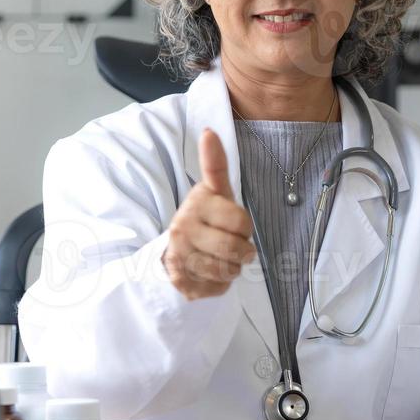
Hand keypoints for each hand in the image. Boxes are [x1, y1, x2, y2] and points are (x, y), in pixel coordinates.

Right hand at [162, 128, 257, 299]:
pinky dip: (220, 284)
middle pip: (236, 249)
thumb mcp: (215, 191)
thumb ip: (215, 164)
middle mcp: (182, 228)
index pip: (241, 221)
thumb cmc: (205, 218)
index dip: (245, 227)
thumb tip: (209, 131)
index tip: (234, 223)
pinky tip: (209, 272)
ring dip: (231, 268)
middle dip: (242, 251)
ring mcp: (179, 255)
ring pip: (226, 271)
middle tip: (233, 246)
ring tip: (220, 258)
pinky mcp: (180, 280)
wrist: (175, 249)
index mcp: (196, 203)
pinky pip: (216, 288)